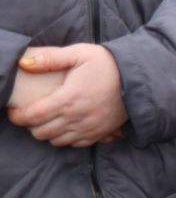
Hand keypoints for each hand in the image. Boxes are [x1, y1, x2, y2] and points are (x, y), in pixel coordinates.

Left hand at [8, 45, 126, 146]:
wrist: (140, 78)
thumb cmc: (108, 64)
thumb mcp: (79, 53)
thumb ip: (50, 58)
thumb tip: (23, 63)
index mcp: (68, 99)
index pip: (32, 116)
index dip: (18, 116)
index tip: (14, 112)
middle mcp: (77, 118)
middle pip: (41, 133)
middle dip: (31, 126)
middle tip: (31, 115)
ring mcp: (89, 128)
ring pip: (57, 141)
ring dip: (48, 133)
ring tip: (47, 122)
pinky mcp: (100, 133)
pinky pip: (76, 144)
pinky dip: (66, 139)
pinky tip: (65, 127)